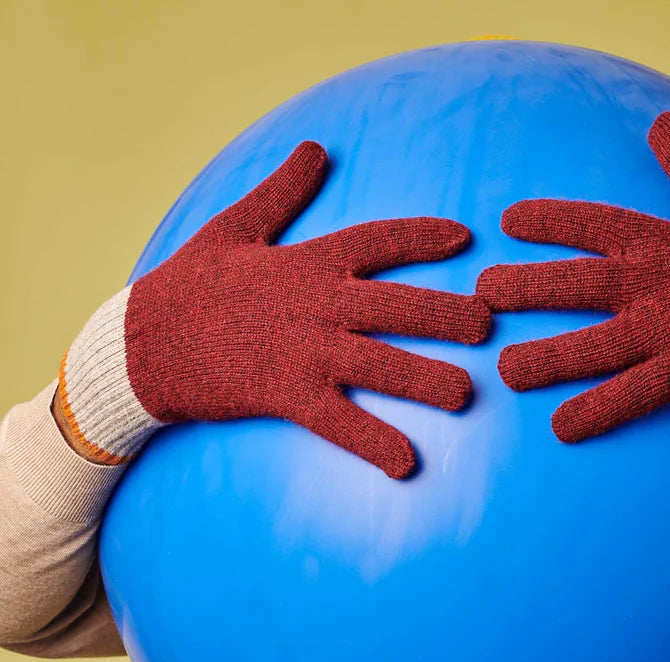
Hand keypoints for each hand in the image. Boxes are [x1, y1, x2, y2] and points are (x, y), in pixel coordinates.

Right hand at [58, 142, 490, 477]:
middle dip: (447, 314)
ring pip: (380, 364)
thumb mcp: (234, 226)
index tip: (465, 237)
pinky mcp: (286, 394)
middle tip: (490, 325)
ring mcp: (304, 351)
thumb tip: (315, 147)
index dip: (422, 236)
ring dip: (427, 380)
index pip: (378, 240)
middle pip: (397, 306)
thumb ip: (282, 191)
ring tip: (468, 396)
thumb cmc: (190, 284)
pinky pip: (340, 423)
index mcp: (308, 262)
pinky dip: (374, 444)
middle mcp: (316, 304)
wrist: (140, 343)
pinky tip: (407, 466)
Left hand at [477, 112, 669, 442]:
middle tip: (482, 296)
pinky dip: (598, 412)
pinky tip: (562, 428)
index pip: (596, 223)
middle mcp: (660, 283)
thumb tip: (662, 122)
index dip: (550, 220)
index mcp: (667, 240)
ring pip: (595, 344)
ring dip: (547, 357)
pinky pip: (635, 395)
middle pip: (579, 284)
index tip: (508, 222)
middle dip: (527, 287)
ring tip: (505, 370)